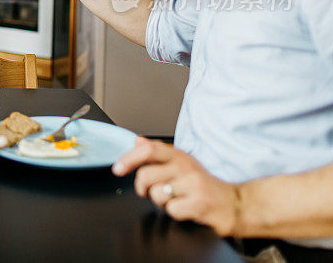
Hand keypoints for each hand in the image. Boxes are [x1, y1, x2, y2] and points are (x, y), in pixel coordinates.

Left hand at [113, 136, 239, 236]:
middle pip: (146, 175)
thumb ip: (158, 154)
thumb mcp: (182, 165)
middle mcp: (186, 167)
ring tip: (176, 200)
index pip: (149, 149)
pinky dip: (175, 213)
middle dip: (144, 189)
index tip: (117, 169)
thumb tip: (137, 140)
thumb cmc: (204, 186)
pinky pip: (171, 210)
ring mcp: (194, 184)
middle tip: (154, 192)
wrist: (235, 204)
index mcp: (179, 155)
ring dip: (161, 202)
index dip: (129, 158)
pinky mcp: (200, 203)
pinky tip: (186, 209)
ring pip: (156, 194)